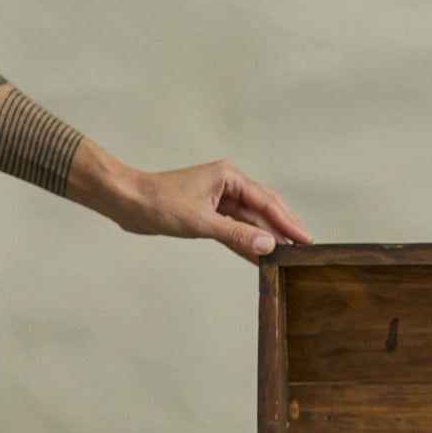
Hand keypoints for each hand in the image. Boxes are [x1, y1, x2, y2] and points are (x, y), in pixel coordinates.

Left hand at [97, 158, 312, 263]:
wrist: (127, 202)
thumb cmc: (157, 202)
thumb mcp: (200, 222)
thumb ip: (236, 234)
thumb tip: (267, 246)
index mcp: (229, 177)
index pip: (266, 201)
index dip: (287, 222)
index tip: (304, 238)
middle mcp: (227, 184)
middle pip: (263, 209)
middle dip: (282, 229)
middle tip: (302, 248)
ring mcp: (218, 199)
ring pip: (250, 220)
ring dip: (264, 238)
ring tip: (284, 256)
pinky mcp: (208, 212)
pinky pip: (234, 228)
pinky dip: (245, 241)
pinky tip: (258, 256)